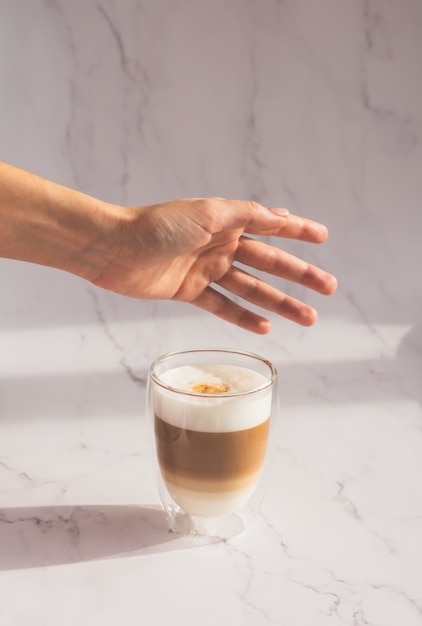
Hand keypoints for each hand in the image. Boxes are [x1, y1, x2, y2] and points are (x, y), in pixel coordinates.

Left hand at [93, 198, 336, 333]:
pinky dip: (243, 317)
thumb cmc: (158, 225)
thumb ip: (246, 215)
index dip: (298, 232)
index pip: (271, 226)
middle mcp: (220, 245)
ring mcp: (205, 270)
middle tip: (329, 288)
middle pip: (269, 263)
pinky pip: (223, 307)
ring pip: (252, 289)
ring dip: (279, 303)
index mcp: (226, 221)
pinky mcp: (189, 292)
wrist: (113, 249)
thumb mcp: (208, 213)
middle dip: (300, 275)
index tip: (323, 237)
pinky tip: (265, 327)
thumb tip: (281, 216)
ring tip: (308, 317)